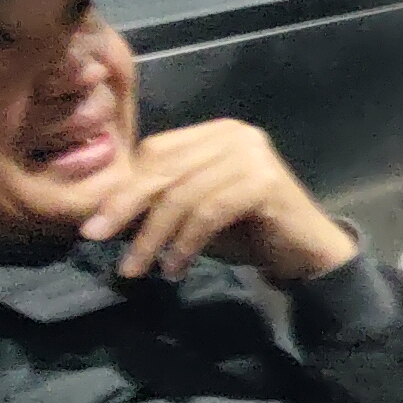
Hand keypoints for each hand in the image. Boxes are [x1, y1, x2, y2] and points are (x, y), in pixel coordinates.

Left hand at [75, 120, 354, 283]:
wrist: (306, 251)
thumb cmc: (246, 231)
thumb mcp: (192, 213)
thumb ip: (158, 203)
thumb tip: (99, 216)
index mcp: (216, 132)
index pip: (155, 152)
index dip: (123, 188)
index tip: (96, 225)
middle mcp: (235, 134)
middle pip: (164, 171)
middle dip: (126, 209)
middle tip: (96, 239)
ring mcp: (253, 155)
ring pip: (183, 195)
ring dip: (153, 237)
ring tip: (136, 269)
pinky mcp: (266, 182)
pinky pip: (209, 212)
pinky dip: (185, 243)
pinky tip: (174, 269)